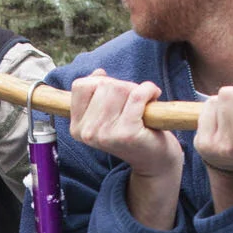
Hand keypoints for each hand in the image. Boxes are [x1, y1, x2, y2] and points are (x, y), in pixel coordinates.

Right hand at [70, 69, 182, 229]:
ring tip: (141, 105)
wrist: (154, 160)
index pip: (81, 86)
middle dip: (123, 87)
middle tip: (133, 103)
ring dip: (136, 90)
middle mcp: (88, 132)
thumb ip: (98, 92)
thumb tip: (99, 73)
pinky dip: (149, 90)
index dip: (102, 83)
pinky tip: (154, 97)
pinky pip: (137, 95)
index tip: (116, 97)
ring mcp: (106, 134)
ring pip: (119, 87)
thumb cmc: (133, 131)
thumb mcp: (107, 112)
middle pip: (103, 84)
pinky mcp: (127, 133)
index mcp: (77, 127)